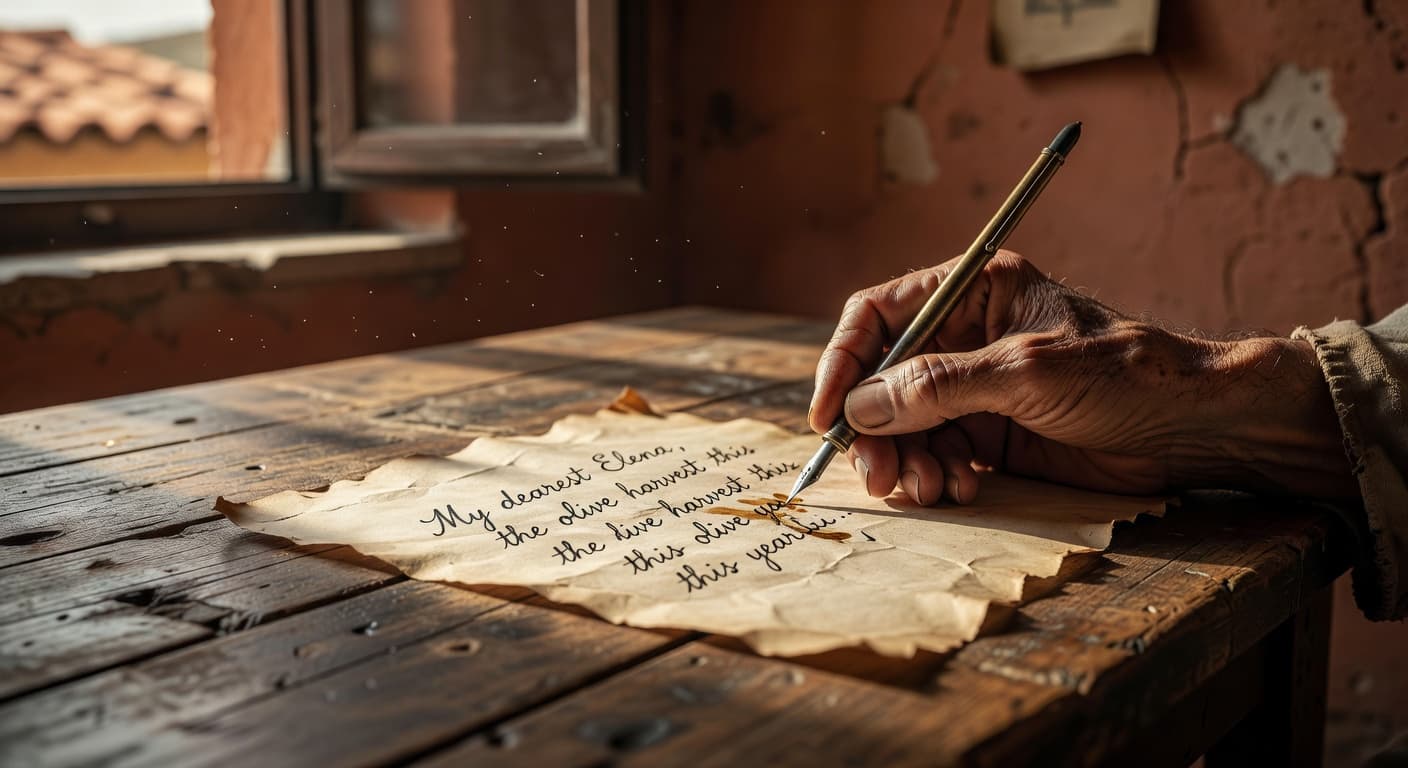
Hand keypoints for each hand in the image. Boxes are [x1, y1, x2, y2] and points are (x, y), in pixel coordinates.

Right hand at [807, 251, 1356, 503]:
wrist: (1192, 428)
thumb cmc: (1125, 374)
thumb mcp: (1026, 371)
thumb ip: (940, 386)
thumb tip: (862, 406)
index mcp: (972, 291)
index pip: (880, 315)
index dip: (844, 361)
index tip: (827, 414)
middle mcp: (965, 336)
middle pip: (884, 380)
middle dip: (875, 429)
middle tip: (877, 476)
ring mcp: (977, 387)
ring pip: (906, 424)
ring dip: (905, 460)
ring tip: (926, 488)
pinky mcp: (993, 433)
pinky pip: (937, 453)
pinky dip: (935, 474)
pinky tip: (959, 487)